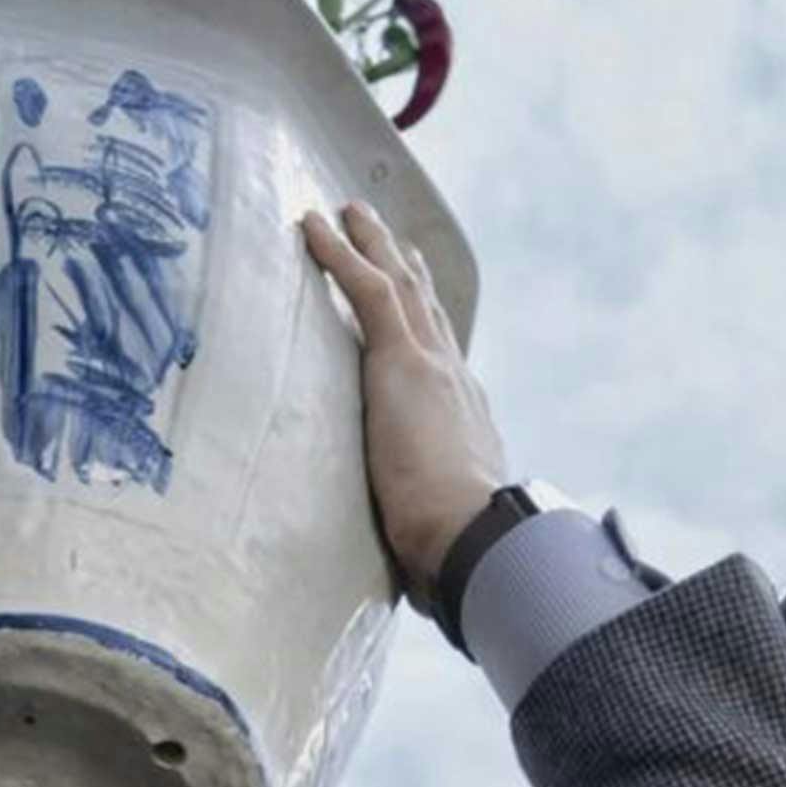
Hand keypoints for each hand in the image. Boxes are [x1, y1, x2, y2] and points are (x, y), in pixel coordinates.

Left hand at [300, 199, 511, 601]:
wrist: (472, 540)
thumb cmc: (455, 553)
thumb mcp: (431, 530)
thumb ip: (418, 532)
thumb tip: (413, 576)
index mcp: (463, 418)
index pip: (441, 359)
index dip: (425, 325)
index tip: (413, 302)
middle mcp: (454, 380)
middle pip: (426, 307)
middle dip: (403, 265)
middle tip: (382, 229)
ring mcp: (431, 366)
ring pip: (399, 285)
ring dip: (371, 243)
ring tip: (347, 210)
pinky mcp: (403, 361)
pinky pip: (367, 291)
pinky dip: (339, 255)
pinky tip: (312, 225)